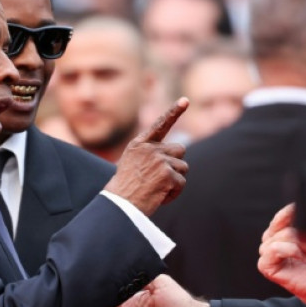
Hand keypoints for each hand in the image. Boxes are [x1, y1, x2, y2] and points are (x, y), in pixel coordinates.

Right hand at [104, 98, 188, 214]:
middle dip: (175, 163)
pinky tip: (159, 196)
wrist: (119, 206)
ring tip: (156, 188)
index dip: (174, 111)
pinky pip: (181, 183)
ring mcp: (159, 160)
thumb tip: (179, 149)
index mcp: (139, 144)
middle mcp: (150, 149)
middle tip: (160, 178)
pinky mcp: (168, 174)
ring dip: (175, 180)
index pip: (160, 124)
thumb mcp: (132, 164)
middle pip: (179, 149)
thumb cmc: (125, 189)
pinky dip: (174, 193)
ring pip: (183, 167)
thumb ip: (151, 154)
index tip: (185, 100)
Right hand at [257, 204, 305, 306]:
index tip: (304, 213)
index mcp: (281, 233)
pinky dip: (290, 250)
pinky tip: (301, 257)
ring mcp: (267, 254)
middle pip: (279, 225)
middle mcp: (272, 242)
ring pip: (279, 236)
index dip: (290, 213)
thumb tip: (304, 206)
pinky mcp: (266, 266)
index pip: (280, 217)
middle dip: (300, 232)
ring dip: (299, 243)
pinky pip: (274, 248)